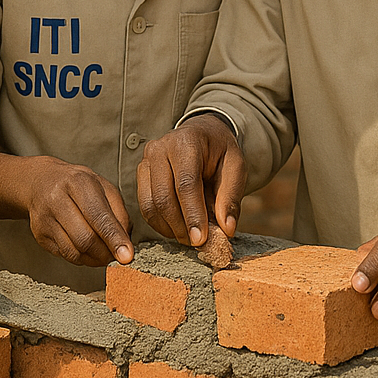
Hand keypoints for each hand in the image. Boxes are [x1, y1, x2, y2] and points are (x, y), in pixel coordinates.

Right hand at [16, 155, 133, 266]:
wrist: (42, 182)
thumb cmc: (78, 185)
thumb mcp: (103, 188)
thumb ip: (119, 213)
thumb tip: (125, 243)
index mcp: (78, 182)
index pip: (98, 216)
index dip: (114, 238)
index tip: (126, 256)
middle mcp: (57, 199)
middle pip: (85, 238)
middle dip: (105, 253)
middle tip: (117, 256)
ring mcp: (45, 219)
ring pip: (74, 252)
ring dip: (94, 259)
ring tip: (104, 254)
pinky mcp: (40, 235)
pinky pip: (65, 255)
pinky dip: (81, 258)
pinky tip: (88, 250)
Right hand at [137, 114, 243, 246]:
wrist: (202, 134)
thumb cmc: (220, 152)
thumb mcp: (236, 167)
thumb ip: (231, 197)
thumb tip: (226, 230)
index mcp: (187, 142)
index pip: (186, 184)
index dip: (193, 214)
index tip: (200, 239)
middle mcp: (160, 148)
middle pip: (164, 197)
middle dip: (180, 226)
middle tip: (197, 243)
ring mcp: (146, 160)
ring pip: (150, 205)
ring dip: (169, 228)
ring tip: (188, 237)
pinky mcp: (141, 174)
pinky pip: (144, 206)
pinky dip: (160, 223)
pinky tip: (176, 229)